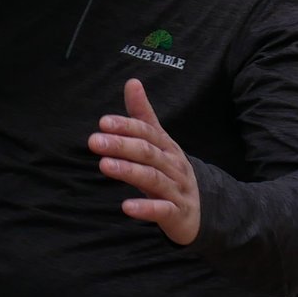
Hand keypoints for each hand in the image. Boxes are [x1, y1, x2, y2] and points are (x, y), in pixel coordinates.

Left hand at [90, 78, 199, 245]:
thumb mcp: (160, 144)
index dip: (126, 126)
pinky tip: (126, 206)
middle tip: (94, 141)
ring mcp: (177, 190)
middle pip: (148, 152)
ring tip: (105, 166)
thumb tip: (132, 82)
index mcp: (168, 147)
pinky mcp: (178, 214)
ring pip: (153, 178)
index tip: (103, 122)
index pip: (147, 132)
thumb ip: (143, 116)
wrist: (203, 211)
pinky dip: (146, 208)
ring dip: (129, 171)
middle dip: (121, 145)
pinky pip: (163, 210)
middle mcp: (174, 166)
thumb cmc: (172, 173)